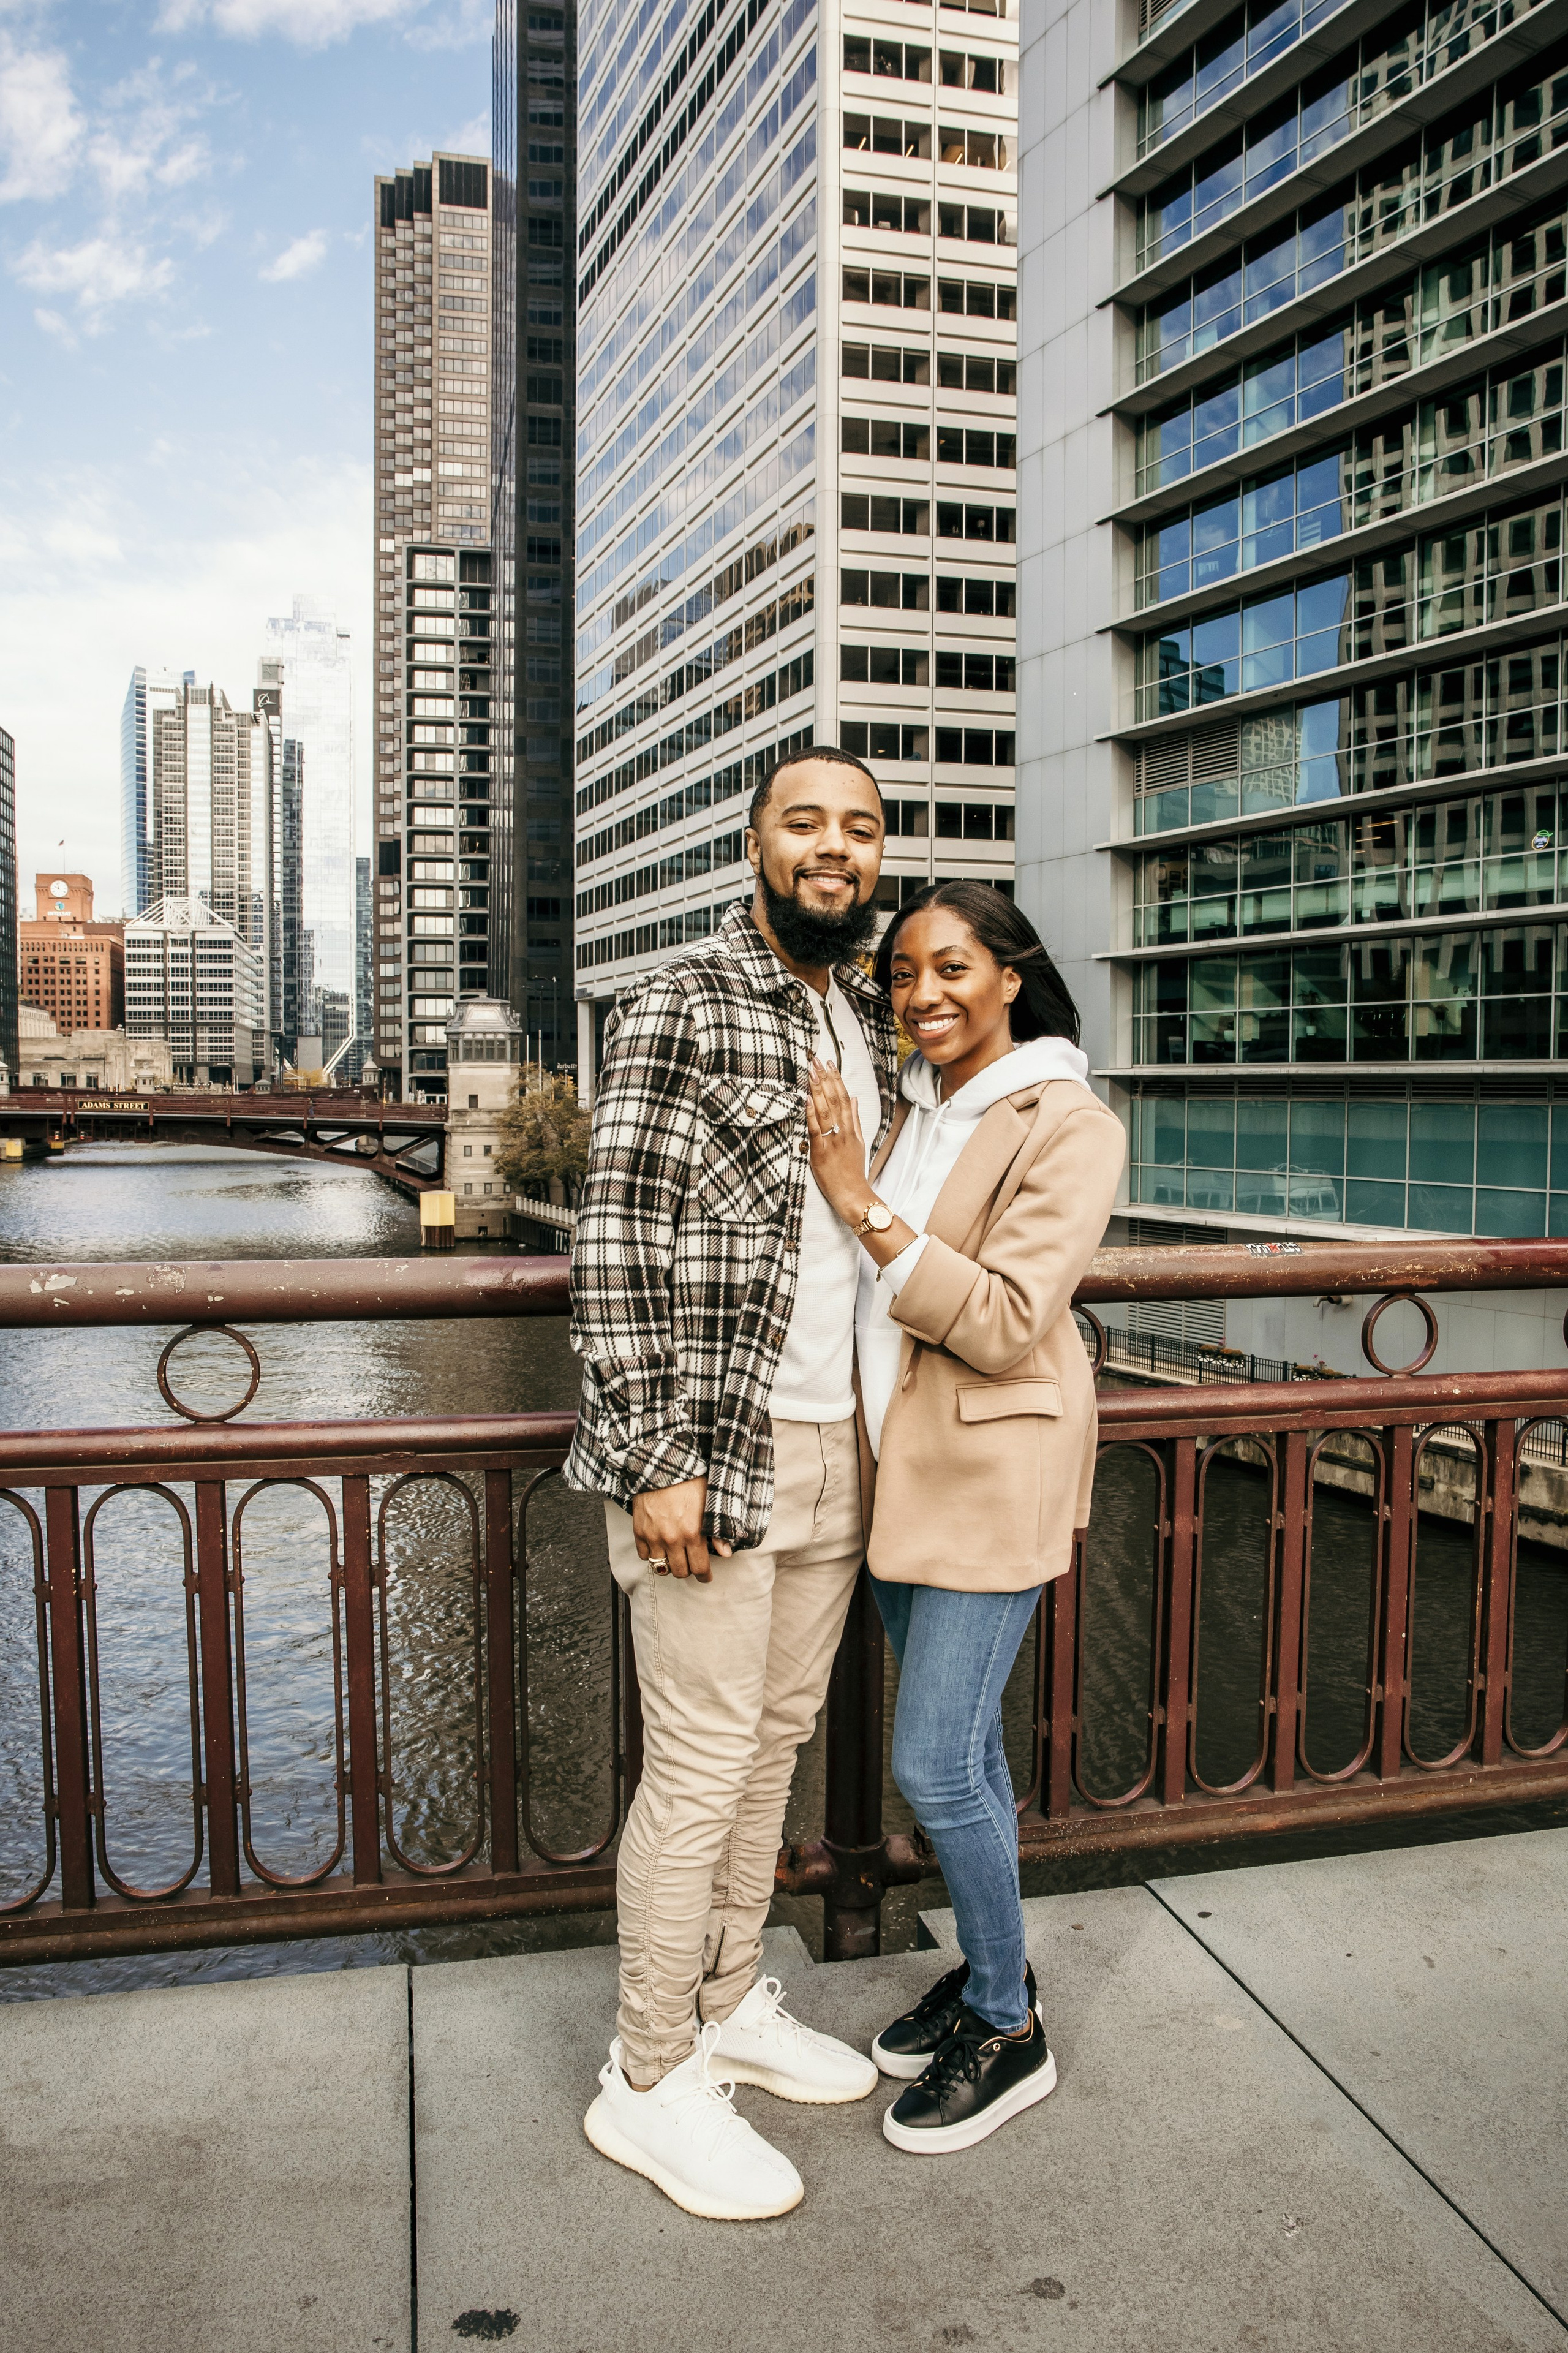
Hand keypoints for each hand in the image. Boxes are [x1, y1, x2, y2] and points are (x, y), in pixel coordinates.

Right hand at [631, 1476, 733, 1582]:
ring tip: (674, 1557)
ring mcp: (653, 1536)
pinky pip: (644, 1556)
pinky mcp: (639, 1531)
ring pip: (661, 1567)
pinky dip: (651, 1555)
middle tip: (691, 1564)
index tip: (705, 1576)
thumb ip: (719, 1531)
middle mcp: (672, 1539)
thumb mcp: (711, 1502)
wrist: (663, 1465)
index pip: (699, 1568)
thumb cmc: (690, 1480)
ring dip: (669, 1564)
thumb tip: (726, 1553)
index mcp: (693, 1533)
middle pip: (680, 1572)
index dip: (704, 1576)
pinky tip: (659, 1547)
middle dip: (688, 1571)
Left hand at [805, 1057, 868, 1223]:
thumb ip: (855, 1119)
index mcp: (851, 1128)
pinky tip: (807, 1100)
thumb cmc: (853, 1169)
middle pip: (834, 1100)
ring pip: (824, 1111)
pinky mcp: (820, 1152)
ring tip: (811, 1073)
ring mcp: (831, 1141)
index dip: (836, 1079)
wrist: (852, 1193)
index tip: (829, 1063)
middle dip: (824, 1078)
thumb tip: (854, 1098)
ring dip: (817, 1090)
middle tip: (816, 1060)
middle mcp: (842, 1131)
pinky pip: (815, 1130)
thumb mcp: (859, 1141)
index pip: (843, 1097)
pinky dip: (811, 1115)